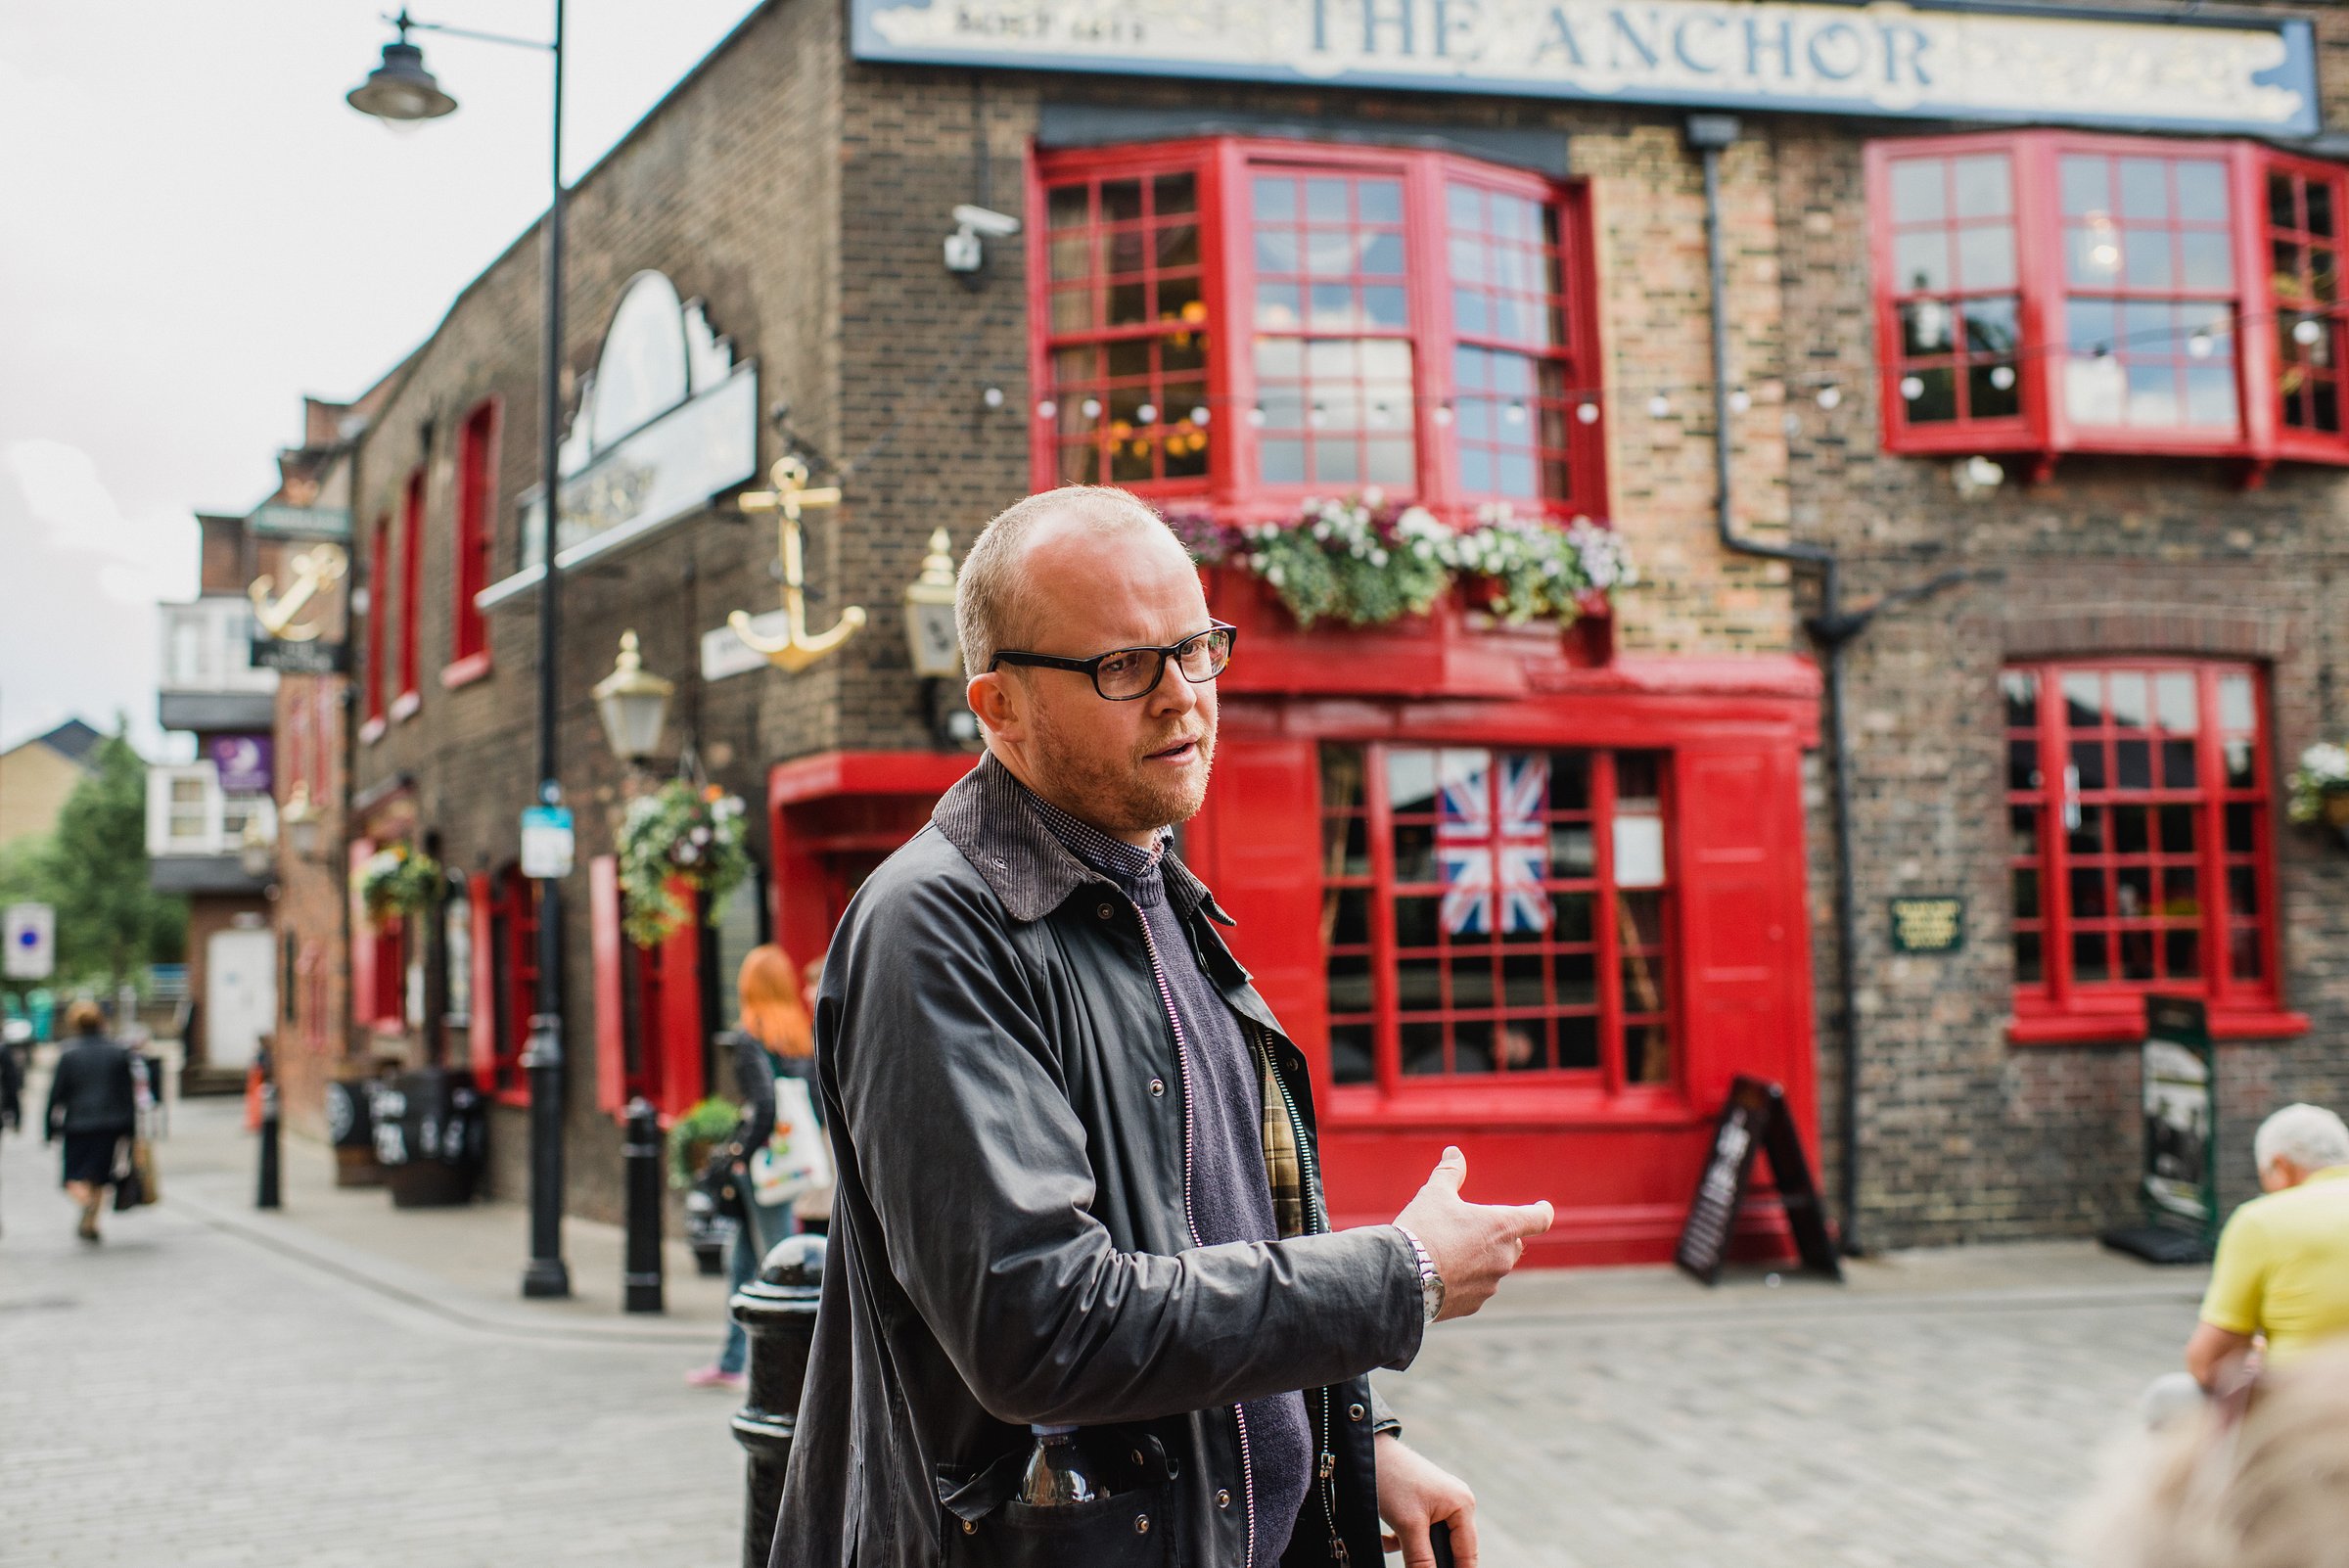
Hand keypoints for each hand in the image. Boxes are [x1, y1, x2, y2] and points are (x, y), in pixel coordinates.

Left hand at [1376, 1432, 1477, 1566]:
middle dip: (1428, 1561)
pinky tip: (1385, 1538)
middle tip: (1413, 1562)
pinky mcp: (1421, 1503)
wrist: (1365, 1449)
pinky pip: (1417, 1532)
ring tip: (1393, 1542)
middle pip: (1449, 1549)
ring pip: (1429, 1542)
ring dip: (1410, 1550)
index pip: (1467, 1555)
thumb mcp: (1408, 1526)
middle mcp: (1456, 1502)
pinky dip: (1401, 1539)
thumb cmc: (1392, 1480)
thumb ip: (1422, 1561)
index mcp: (1463, 1505)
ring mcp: (1439, 1502)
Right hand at [1393, 1146, 1552, 1321]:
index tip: (1542, 1207)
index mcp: (1502, 1226)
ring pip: (1493, 1268)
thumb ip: (1450, 1173)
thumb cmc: (1423, 1230)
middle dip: (1499, 1236)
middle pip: (1513, 1244)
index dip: (1542, 1211)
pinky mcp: (1474, 1305)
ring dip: (1479, 1260)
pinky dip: (1464, 1281)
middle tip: (1471, 1229)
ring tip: (1447, 1253)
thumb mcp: (1434, 1194)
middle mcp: (1504, 1257)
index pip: (1539, 1218)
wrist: (1402, 1277)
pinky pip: (1475, 1289)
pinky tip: (1439, 1275)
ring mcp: (1490, 1284)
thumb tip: (1454, 1153)